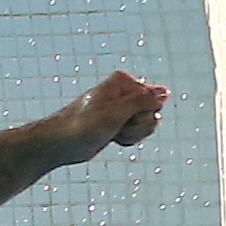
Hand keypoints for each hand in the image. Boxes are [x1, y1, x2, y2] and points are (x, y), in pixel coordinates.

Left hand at [43, 71, 168, 165]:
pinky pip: (137, 132)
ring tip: (111, 133)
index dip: (141, 114)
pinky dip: (128, 139)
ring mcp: (122, 109)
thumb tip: (165, 92)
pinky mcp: (118, 123)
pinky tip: (113, 138)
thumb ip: (143, 101)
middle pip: (152, 112)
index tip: (119, 118)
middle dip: (137, 126)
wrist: (59, 143)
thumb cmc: (81, 126)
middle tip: (114, 127)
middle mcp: (124, 92)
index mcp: (123, 81)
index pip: (154, 99)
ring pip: (146, 124)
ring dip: (132, 134)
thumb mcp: (116, 113)